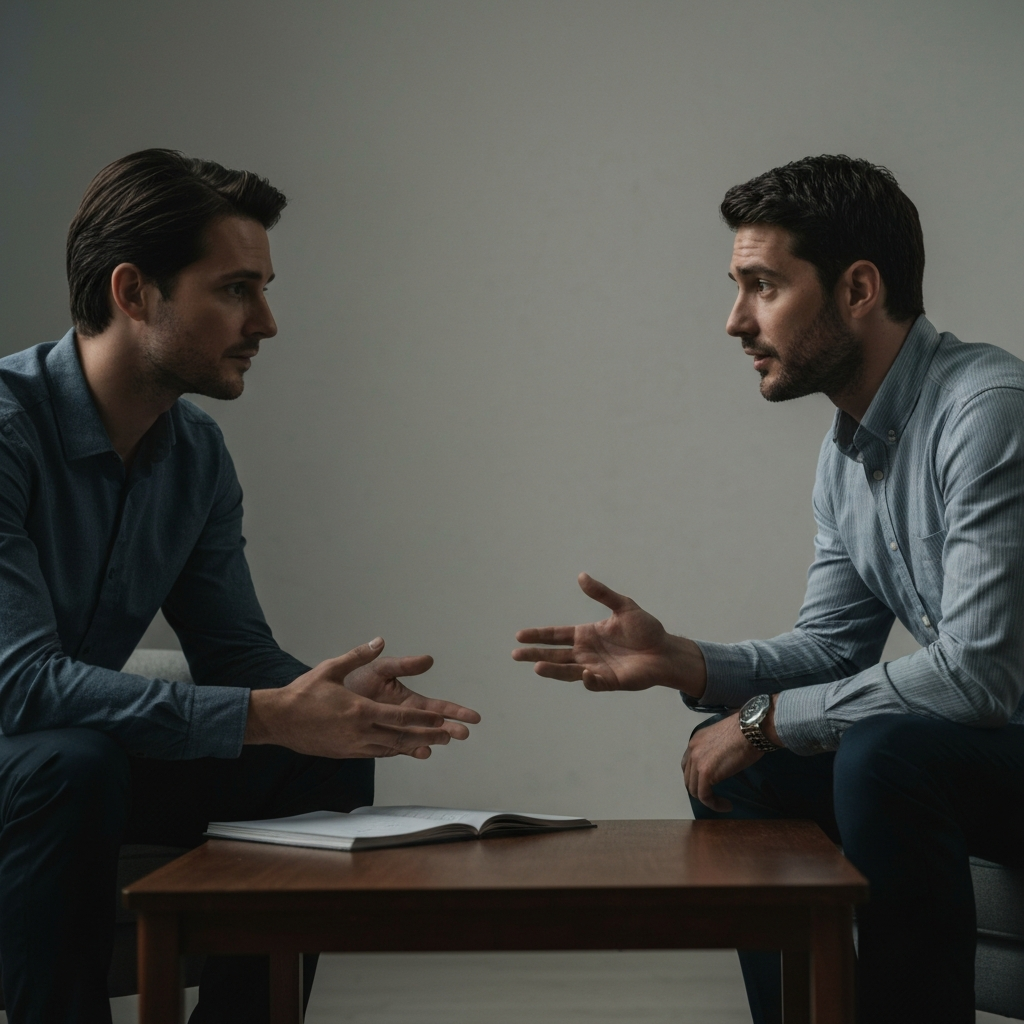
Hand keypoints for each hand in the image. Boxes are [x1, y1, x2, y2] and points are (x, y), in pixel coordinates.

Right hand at [245, 638, 473, 759]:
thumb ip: (359, 655)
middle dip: (429, 735)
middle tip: (451, 736)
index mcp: (360, 710)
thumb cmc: (304, 692)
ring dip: (415, 745)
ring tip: (435, 746)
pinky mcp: (346, 753)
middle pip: (402, 735)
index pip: (401, 717)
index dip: (425, 719)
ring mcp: (354, 745)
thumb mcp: (332, 668)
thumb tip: (379, 641)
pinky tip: (404, 749)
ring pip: (391, 748)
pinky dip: (393, 751)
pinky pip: (376, 753)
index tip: (444, 719)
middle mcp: (361, 731)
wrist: (279, 720)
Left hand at [344, 653, 480, 740]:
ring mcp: (392, 731)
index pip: (437, 707)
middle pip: (432, 726)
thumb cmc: (357, 679)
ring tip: (445, 740)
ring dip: (432, 740)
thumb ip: (403, 665)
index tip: (472, 717)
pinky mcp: (379, 741)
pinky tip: (421, 752)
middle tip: (464, 733)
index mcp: (409, 701)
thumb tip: (428, 660)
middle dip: (449, 728)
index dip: (455, 711)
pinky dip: (410, 750)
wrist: (329, 699)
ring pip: (418, 739)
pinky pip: (397, 748)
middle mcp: (404, 718)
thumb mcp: (381, 668)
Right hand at [512, 573, 706, 697]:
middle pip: (555, 654)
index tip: (520, 635)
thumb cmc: (646, 629)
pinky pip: (593, 682)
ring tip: (536, 666)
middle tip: (515, 654)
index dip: (539, 635)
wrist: (665, 651)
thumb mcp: (623, 606)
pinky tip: (583, 673)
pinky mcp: (609, 682)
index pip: (557, 635)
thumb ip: (602, 593)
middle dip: (535, 654)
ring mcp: (596, 668)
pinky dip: (587, 679)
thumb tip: (581, 576)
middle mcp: (587, 653)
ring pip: (568, 670)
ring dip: (552, 669)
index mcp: (587, 634)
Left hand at [682, 713, 763, 811]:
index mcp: (696, 741)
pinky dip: (714, 804)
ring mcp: (697, 761)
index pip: (688, 764)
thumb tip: (723, 763)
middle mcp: (692, 750)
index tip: (710, 784)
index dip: (696, 777)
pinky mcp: (705, 772)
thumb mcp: (724, 740)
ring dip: (708, 799)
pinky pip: (704, 795)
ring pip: (694, 789)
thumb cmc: (745, 732)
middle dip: (700, 789)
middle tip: (715, 796)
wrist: (750, 729)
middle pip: (688, 778)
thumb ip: (716, 751)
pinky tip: (726, 805)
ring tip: (722, 803)